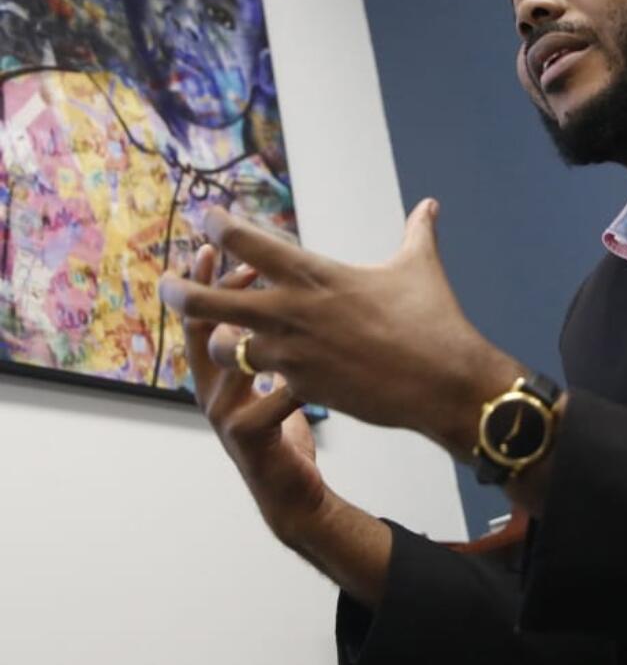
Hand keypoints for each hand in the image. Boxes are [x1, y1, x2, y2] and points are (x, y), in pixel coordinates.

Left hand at [160, 198, 520, 456]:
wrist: (444, 382)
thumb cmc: (434, 321)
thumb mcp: (420, 267)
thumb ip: (417, 232)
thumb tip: (429, 204)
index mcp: (316, 275)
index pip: (248, 243)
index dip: (220, 226)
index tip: (208, 218)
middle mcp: (294, 313)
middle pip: (210, 301)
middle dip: (182, 292)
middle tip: (168, 285)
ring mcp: (294, 355)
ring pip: (226, 348)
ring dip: (220, 341)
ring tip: (223, 338)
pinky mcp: (304, 389)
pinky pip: (262, 381)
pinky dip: (259, 375)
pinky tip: (263, 374)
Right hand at [184, 244, 326, 542]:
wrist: (296, 494)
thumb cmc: (287, 429)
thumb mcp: (277, 380)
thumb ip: (274, 343)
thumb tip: (286, 292)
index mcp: (218, 375)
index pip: (202, 318)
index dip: (204, 281)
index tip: (213, 244)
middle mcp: (212, 392)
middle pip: (203, 331)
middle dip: (209, 291)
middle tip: (226, 256)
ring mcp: (225, 416)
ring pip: (232, 360)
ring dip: (250, 328)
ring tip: (270, 298)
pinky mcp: (249, 437)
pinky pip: (270, 397)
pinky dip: (292, 378)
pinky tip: (311, 361)